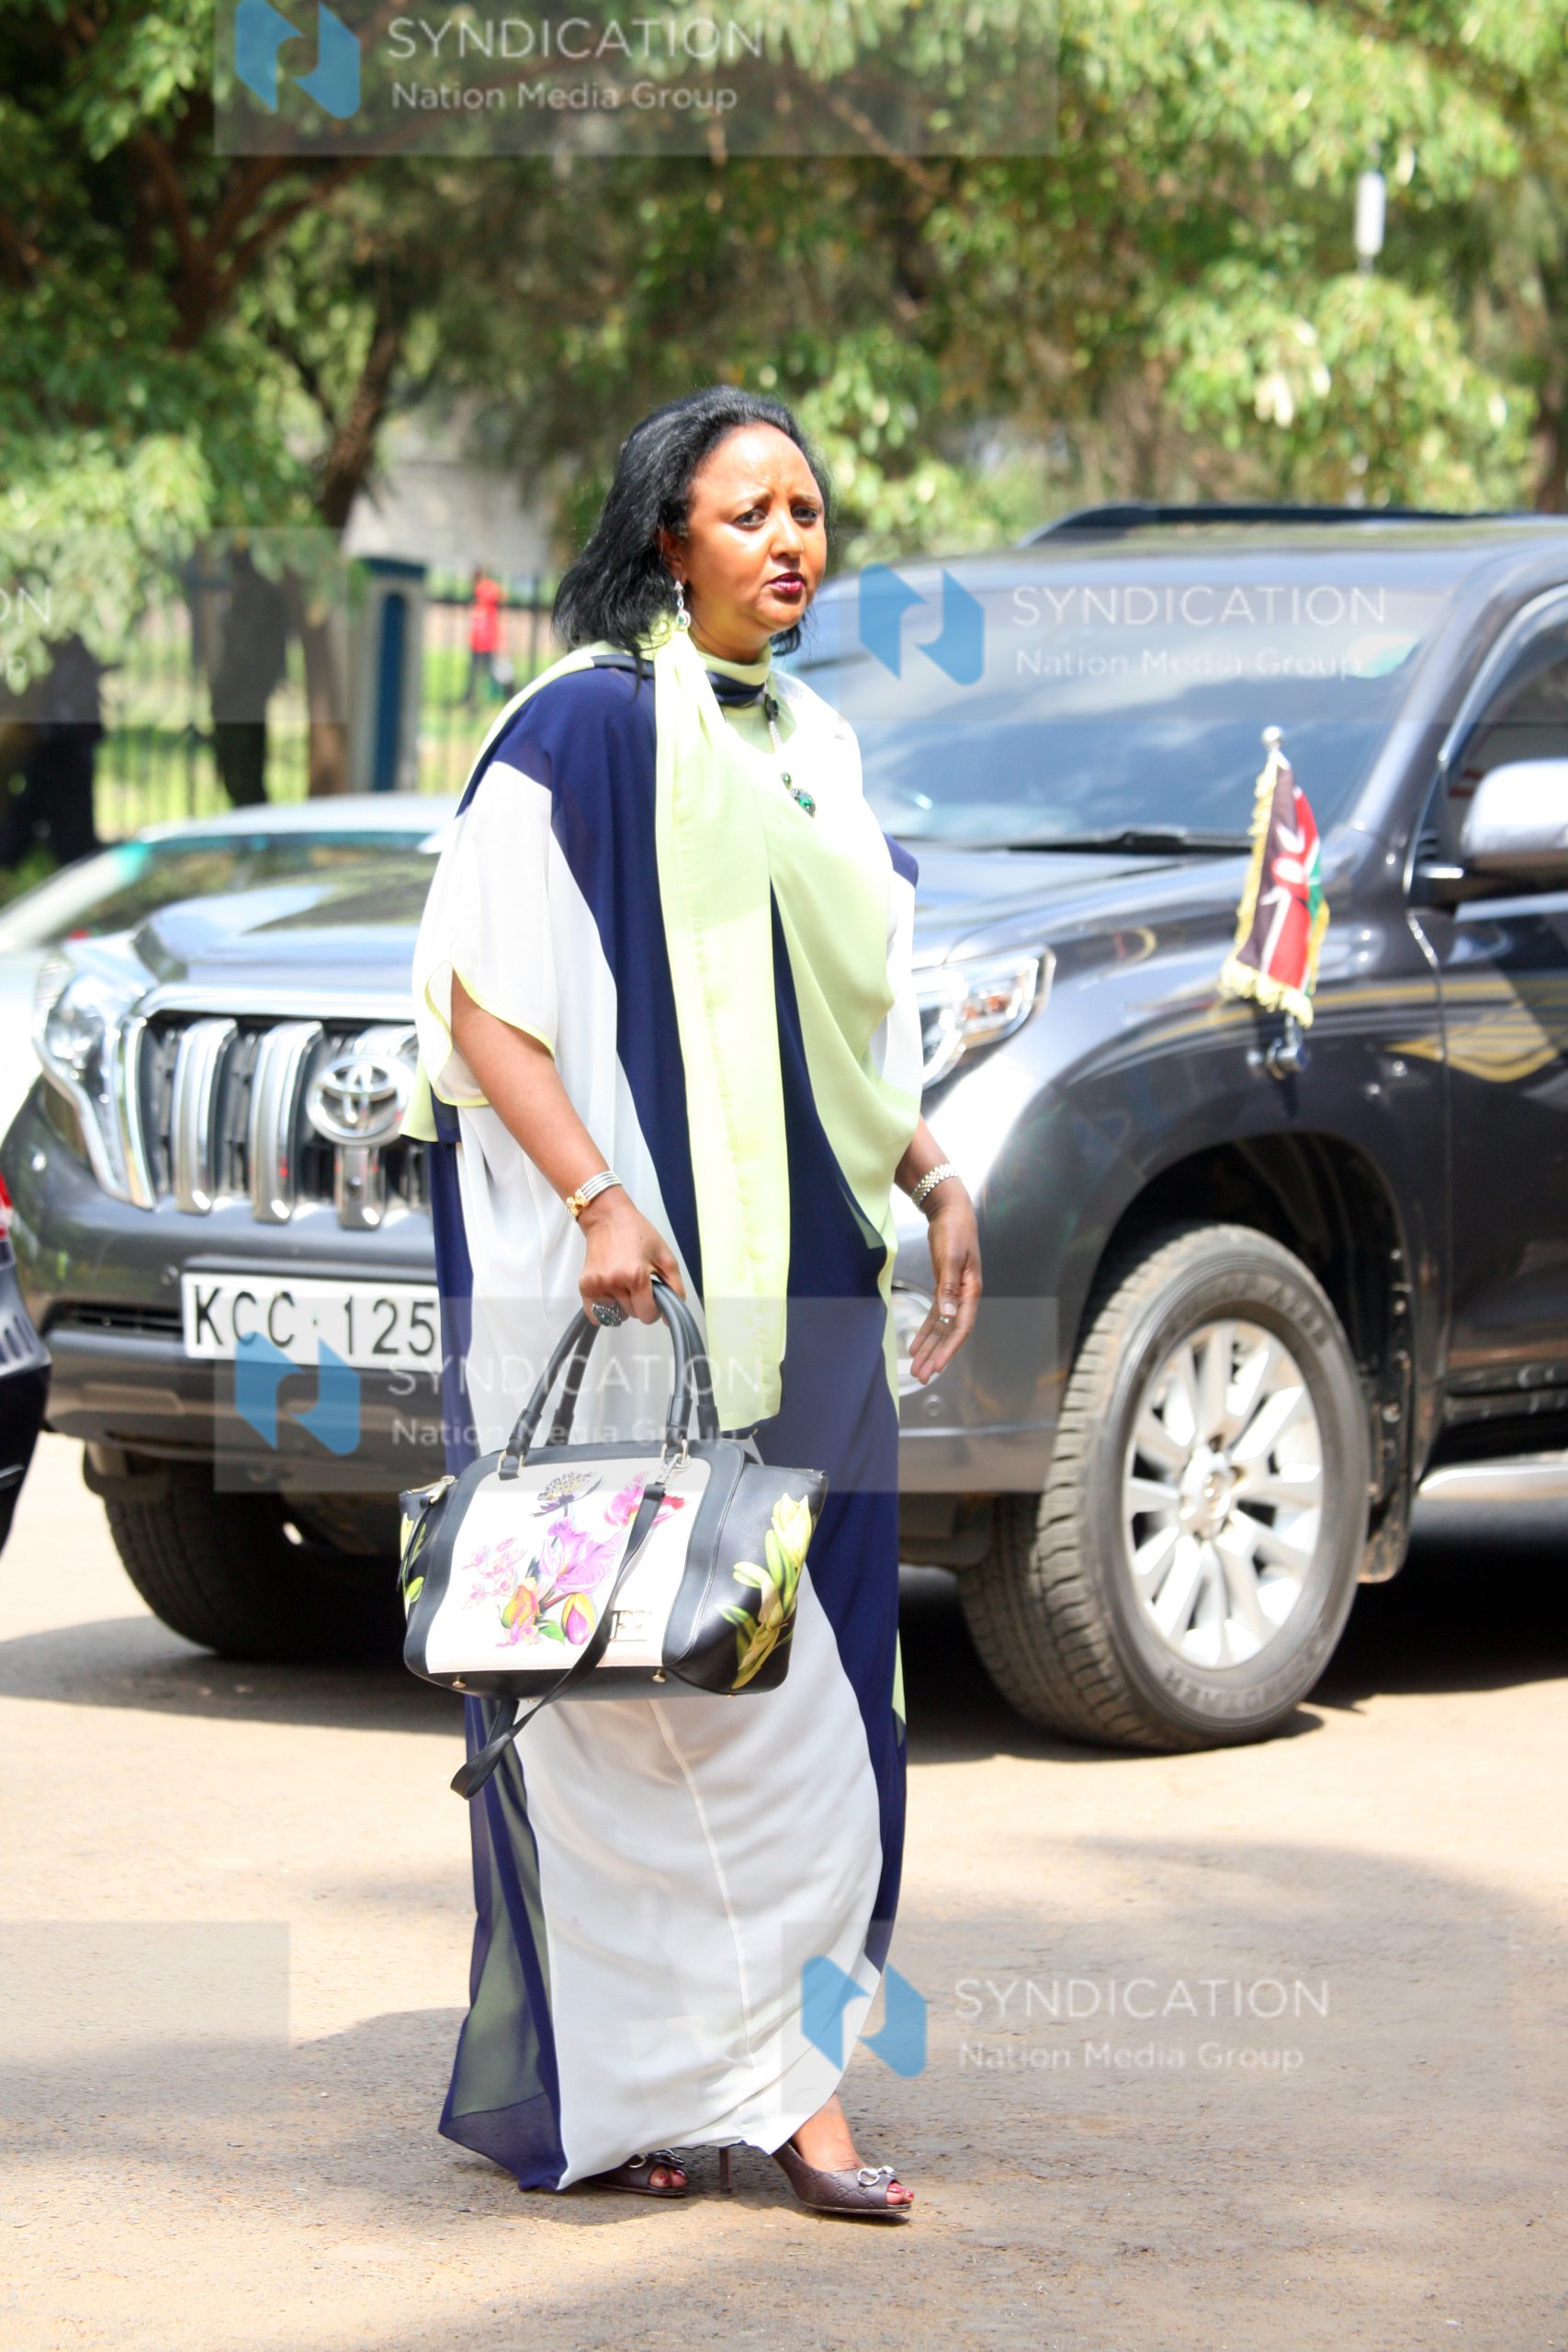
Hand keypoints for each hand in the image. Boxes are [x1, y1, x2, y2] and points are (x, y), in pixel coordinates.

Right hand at [577, 1188, 685, 1324]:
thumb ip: (674, 1287)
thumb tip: (670, 1315)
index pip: (647, 1314)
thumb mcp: (665, 1256)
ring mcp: (597, 1285)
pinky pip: (596, 1315)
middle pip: (632, 1315)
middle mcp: (614, 1282)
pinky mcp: (585, 1286)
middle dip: (638, 1304)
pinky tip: (611, 1293)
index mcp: (635, 1275)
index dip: (654, 1309)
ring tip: (623, 1284)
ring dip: (622, 1306)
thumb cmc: (638, 1234)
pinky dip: (606, 1310)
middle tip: (637, 1283)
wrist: (608, 1218)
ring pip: (615, 1316)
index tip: (653, 1296)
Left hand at [907, 1189, 980, 1384]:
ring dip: (930, 1348)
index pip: (961, 1328)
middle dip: (936, 1356)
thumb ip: (949, 1285)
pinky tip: (915, 1346)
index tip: (936, 1367)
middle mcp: (963, 1297)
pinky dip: (925, 1331)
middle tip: (921, 1378)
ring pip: (941, 1328)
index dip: (948, 1350)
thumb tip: (947, 1314)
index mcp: (970, 1291)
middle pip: (950, 1334)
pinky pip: (935, 1316)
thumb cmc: (955, 1230)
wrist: (951, 1210)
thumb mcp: (951, 1256)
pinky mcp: (943, 1288)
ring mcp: (953, 1294)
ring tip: (917, 1368)